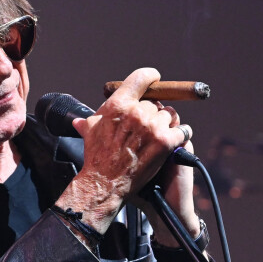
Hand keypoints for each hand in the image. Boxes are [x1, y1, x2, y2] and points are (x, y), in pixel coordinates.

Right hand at [57, 67, 190, 233]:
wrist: (105, 184)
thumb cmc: (97, 159)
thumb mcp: (89, 134)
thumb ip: (90, 122)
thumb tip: (79, 121)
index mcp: (118, 105)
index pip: (141, 78)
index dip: (150, 77)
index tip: (155, 79)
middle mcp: (136, 112)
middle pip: (155, 101)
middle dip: (152, 112)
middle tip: (147, 126)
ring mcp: (152, 127)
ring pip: (169, 115)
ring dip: (166, 124)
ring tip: (157, 136)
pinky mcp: (165, 142)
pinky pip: (183, 130)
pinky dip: (181, 135)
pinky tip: (176, 140)